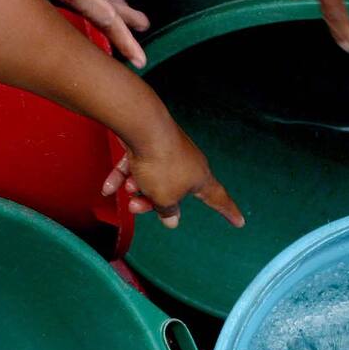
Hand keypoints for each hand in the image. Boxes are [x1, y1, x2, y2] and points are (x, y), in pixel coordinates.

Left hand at [101, 130, 243, 229]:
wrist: (143, 126)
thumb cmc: (161, 164)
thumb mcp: (164, 197)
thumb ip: (168, 211)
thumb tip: (171, 220)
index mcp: (200, 178)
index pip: (218, 199)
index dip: (228, 212)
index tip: (240, 222)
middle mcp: (187, 163)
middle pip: (172, 191)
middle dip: (152, 202)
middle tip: (137, 206)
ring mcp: (167, 151)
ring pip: (152, 178)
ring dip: (137, 188)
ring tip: (127, 189)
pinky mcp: (148, 142)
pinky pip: (136, 165)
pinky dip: (123, 176)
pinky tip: (108, 187)